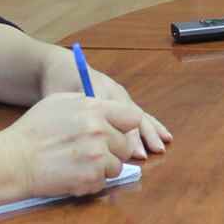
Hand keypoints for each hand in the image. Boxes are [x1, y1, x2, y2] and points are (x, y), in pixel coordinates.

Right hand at [0, 93, 145, 198]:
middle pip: (126, 144)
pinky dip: (91, 182)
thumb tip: (108, 109)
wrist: (12, 161)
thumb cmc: (32, 131)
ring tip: (78, 164)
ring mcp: (97, 156)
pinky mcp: (91, 177)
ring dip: (102, 168)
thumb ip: (89, 103)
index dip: (124, 126)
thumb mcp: (59, 102)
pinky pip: (104, 182)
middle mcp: (100, 131)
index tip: (115, 132)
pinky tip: (72, 174)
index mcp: (94, 109)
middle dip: (112, 150)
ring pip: (117, 165)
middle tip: (90, 152)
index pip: (132, 117)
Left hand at [39, 51, 171, 158]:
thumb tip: (86, 134)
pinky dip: (153, 126)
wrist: (62, 68)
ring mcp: (121, 96)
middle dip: (139, 136)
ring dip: (150, 132)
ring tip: (159, 147)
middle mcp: (114, 91)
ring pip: (139, 114)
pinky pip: (140, 114)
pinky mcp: (123, 101)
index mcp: (98, 88)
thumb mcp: (59, 96)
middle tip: (145, 154)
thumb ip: (73, 111)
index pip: (114, 113)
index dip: (123, 133)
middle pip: (131, 114)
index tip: (128, 151)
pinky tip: (165, 136)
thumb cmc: (58, 84)